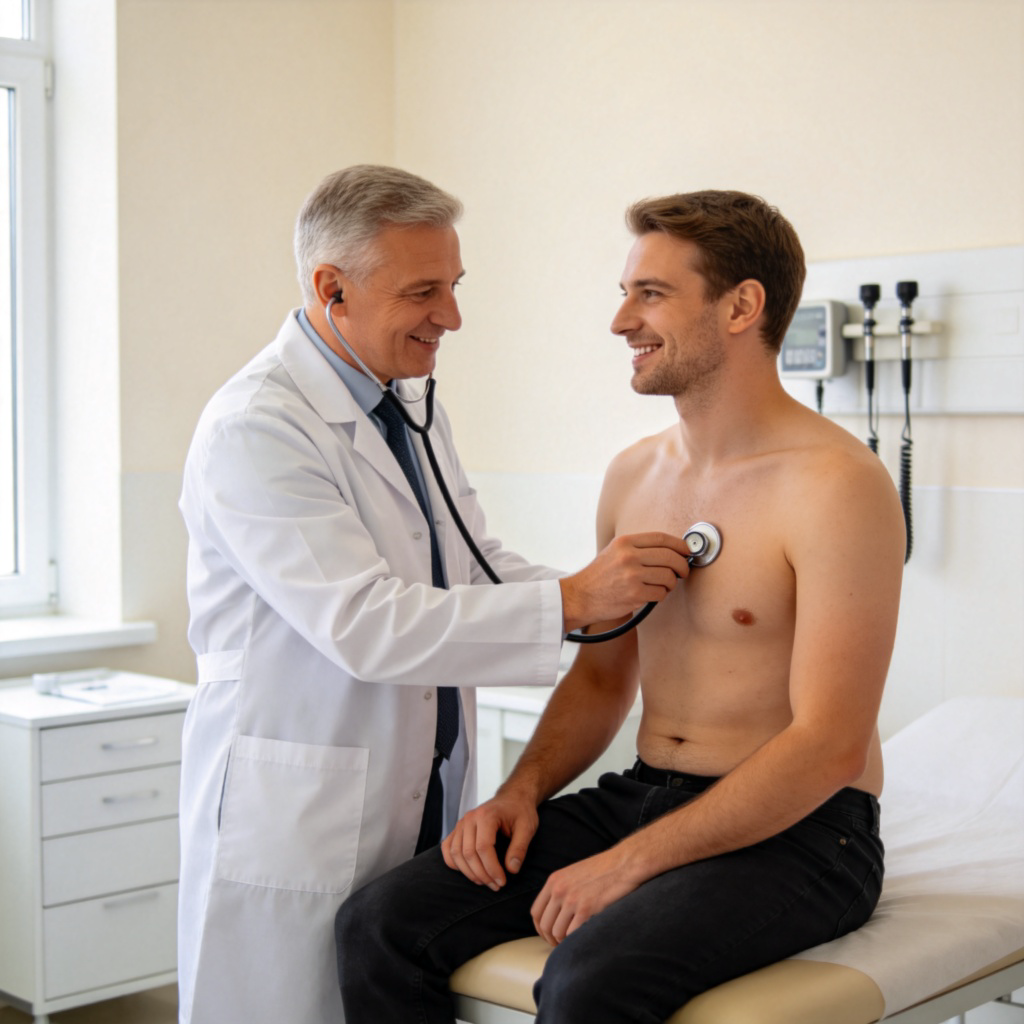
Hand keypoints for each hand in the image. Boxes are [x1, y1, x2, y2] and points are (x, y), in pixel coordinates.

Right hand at [441, 788, 538, 889]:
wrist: (512, 798)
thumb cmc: (520, 811)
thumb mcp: (527, 827)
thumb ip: (520, 848)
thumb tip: (511, 870)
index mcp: (486, 816)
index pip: (483, 848)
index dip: (492, 868)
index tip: (502, 882)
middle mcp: (469, 818)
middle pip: (468, 853)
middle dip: (482, 874)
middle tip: (496, 886)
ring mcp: (461, 823)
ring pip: (456, 853)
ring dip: (469, 873)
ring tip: (485, 882)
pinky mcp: (458, 829)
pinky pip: (447, 848)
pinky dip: (454, 863)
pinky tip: (468, 872)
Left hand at [530, 846, 640, 944]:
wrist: (623, 863)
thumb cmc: (603, 870)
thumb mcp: (573, 874)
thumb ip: (561, 890)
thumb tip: (555, 914)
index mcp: (554, 881)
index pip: (536, 912)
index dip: (541, 929)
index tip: (549, 936)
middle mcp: (559, 890)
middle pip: (545, 926)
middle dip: (551, 940)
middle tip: (562, 945)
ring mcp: (572, 900)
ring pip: (557, 933)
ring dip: (564, 942)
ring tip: (574, 943)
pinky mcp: (587, 909)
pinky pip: (572, 934)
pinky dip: (576, 940)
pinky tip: (584, 938)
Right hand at [559, 532, 692, 633]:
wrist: (579, 596)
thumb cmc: (599, 576)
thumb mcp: (614, 551)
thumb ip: (639, 548)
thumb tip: (672, 550)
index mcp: (625, 542)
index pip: (661, 538)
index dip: (680, 544)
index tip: (687, 551)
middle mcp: (629, 556)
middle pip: (670, 557)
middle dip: (682, 565)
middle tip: (683, 571)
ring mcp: (632, 576)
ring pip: (668, 576)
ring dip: (671, 583)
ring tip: (663, 585)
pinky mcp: (634, 595)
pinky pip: (661, 593)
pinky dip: (661, 595)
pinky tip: (652, 594)